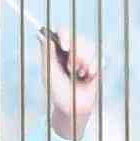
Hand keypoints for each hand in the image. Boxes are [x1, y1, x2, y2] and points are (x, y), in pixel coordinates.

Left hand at [37, 24, 99, 139]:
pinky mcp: (97, 65)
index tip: (65, 47)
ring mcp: (86, 57)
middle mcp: (73, 50)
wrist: (72, 108)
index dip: (65, 35)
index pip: (63, 32)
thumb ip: (46, 53)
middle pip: (79, 38)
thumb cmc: (57, 91)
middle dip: (76, 54)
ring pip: (90, 48)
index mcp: (59, 49)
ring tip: (79, 75)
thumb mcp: (49, 72)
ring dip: (84, 63)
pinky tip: (88, 78)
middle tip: (72, 69)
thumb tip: (40, 34)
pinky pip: (99, 58)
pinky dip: (93, 69)